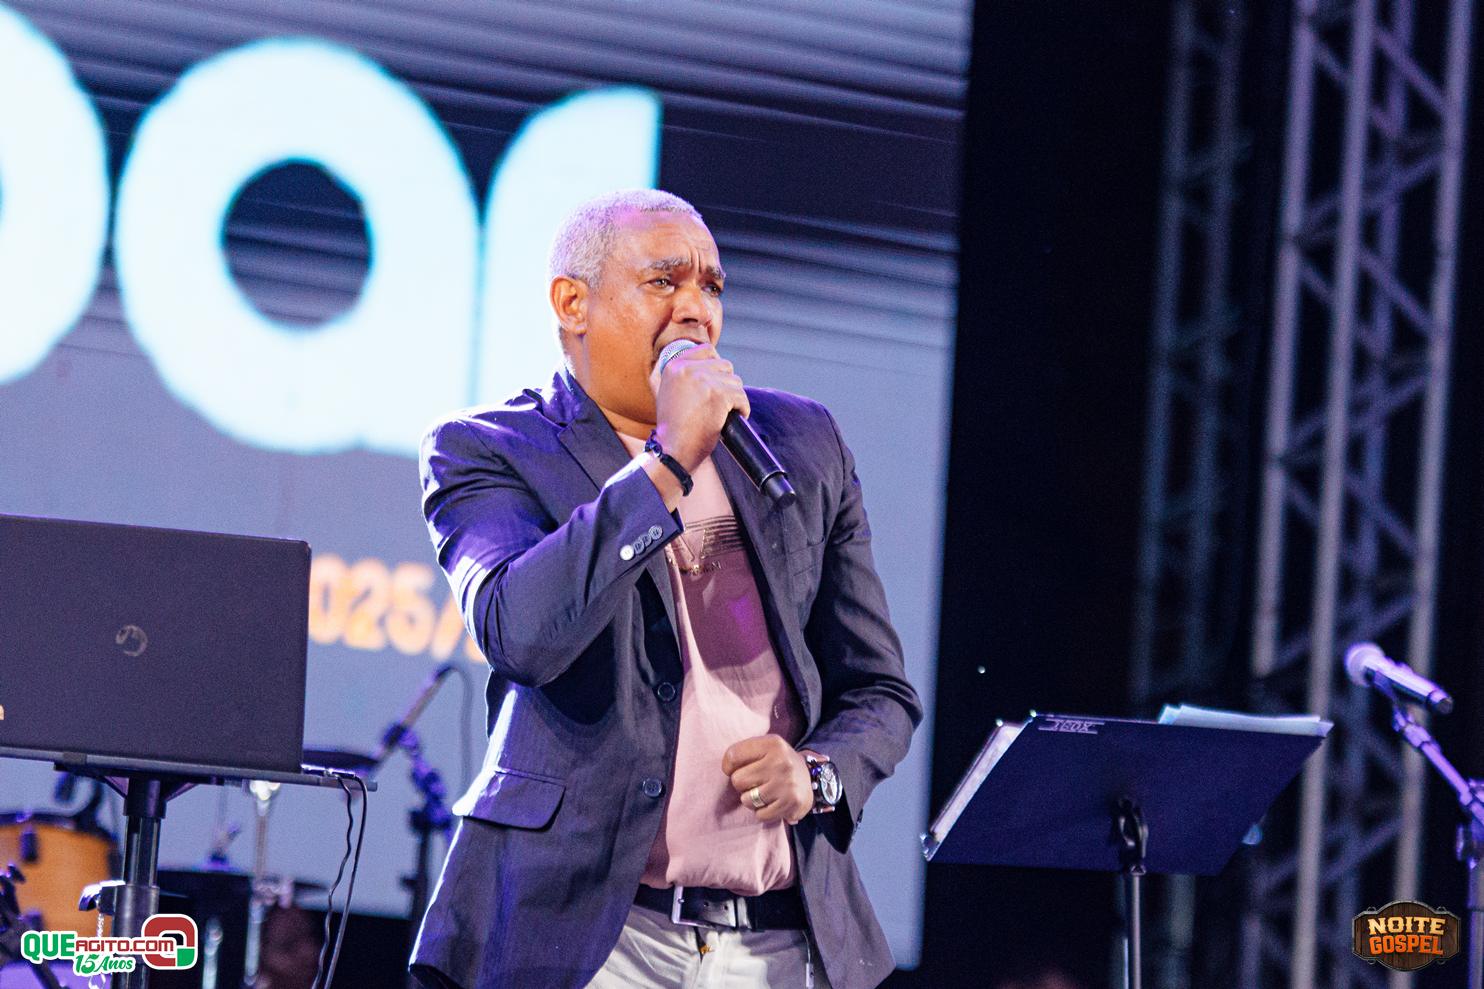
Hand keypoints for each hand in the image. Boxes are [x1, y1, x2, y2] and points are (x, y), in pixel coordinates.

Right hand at [650, 343, 748, 472]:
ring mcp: (704, 380)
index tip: (718, 382)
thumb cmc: (672, 427)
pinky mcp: (719, 395)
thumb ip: (680, 374)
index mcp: (674, 366)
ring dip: (734, 398)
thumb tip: (704, 359)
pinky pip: (742, 397)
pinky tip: (731, 419)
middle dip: (727, 384)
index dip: (717, 366)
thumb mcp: (666, 392)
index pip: (707, 350)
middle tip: (721, 403)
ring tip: (723, 413)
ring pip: (736, 382)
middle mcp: (688, 369)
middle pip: (725, 365)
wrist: (673, 450)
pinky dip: (742, 410)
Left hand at [722, 734, 812, 824]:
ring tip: (763, 793)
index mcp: (772, 744)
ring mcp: (787, 784)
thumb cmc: (778, 762)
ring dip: (751, 800)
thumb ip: (745, 753)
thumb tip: (725, 769)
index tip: (734, 769)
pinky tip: (772, 803)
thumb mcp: (766, 748)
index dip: (728, 766)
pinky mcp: (791, 803)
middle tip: (753, 782)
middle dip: (742, 784)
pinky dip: (762, 812)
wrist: (812, 778)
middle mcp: (781, 762)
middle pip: (737, 780)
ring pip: (746, 800)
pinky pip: (760, 815)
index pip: (733, 756)